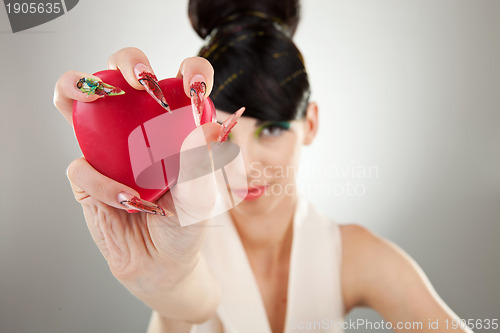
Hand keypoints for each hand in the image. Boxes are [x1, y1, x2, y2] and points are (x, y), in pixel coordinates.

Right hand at [53, 47, 219, 321]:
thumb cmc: (186, 226)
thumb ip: (202, 161)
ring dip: (79, 85)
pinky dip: (103, 184)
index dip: (190, 71)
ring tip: (94, 92)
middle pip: (124, 74)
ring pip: (81, 99)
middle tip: (139, 77)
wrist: (162, 264)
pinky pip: (82, 165)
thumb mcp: (203, 195)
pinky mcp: (86, 173)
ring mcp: (107, 147)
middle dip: (127, 60)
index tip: (196, 86)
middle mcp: (138, 127)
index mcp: (174, 125)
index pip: (182, 83)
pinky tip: (126, 201)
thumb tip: (206, 123)